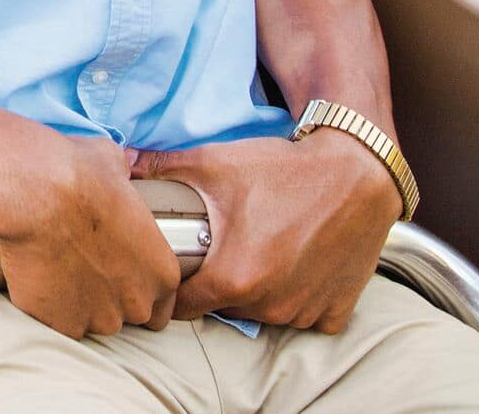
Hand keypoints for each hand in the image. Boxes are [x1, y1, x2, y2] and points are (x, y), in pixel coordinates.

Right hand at [0, 135, 180, 339]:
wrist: (37, 192)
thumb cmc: (81, 174)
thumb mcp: (117, 166)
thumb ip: (124, 183)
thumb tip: (115, 172)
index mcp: (162, 271)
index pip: (164, 304)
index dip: (142, 286)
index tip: (122, 269)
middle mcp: (136, 302)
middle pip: (128, 314)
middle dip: (111, 296)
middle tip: (86, 262)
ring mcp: (97, 318)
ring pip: (91, 320)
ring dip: (78, 300)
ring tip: (57, 265)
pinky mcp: (59, 323)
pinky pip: (57, 321)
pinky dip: (48, 304)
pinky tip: (37, 273)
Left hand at [130, 131, 401, 331]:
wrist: (357, 169)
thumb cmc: (284, 167)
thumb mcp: (216, 163)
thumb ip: (162, 168)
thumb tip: (121, 163)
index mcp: (233, 278)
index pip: (182, 305)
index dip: (173, 285)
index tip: (177, 267)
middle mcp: (269, 304)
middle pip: (223, 307)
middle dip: (218, 283)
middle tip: (223, 247)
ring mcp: (304, 311)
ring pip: (264, 312)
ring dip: (258, 290)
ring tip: (261, 248)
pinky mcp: (335, 310)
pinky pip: (305, 315)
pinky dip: (298, 296)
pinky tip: (296, 262)